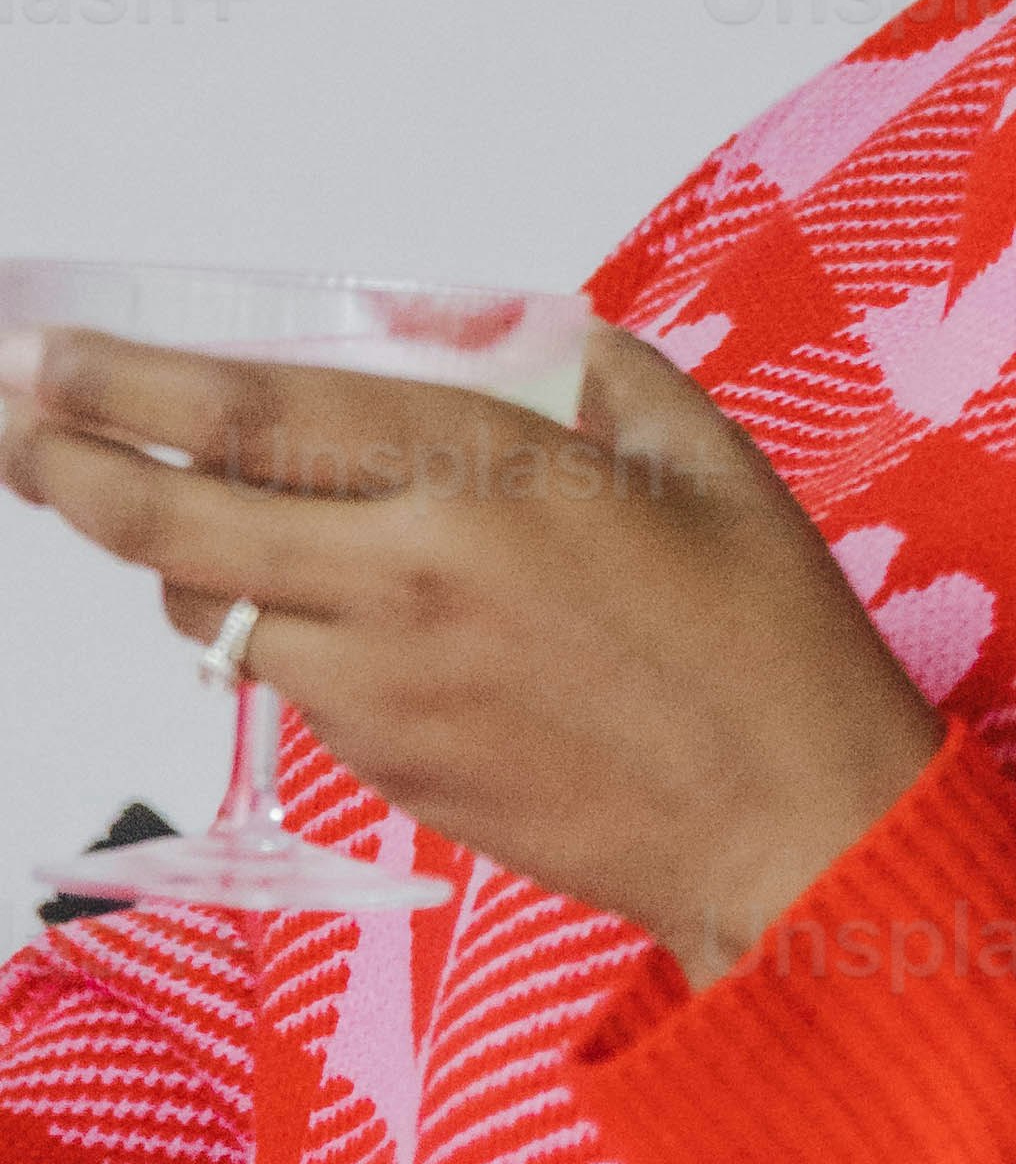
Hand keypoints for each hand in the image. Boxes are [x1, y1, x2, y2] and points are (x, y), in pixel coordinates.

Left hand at [0, 318, 940, 982]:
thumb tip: (520, 338)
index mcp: (484, 487)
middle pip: (177, 528)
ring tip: (177, 512)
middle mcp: (406, 586)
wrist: (790, 825)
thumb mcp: (708, 461)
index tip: (47, 358)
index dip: (130, 388)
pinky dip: (282, 630)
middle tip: (9, 428)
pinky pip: (292, 682)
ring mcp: (384, 693)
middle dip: (68, 469)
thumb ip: (599, 375)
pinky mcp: (388, 770)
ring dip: (176, 561)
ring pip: (211, 616)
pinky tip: (338, 608)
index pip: (256, 422)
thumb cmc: (770, 638)